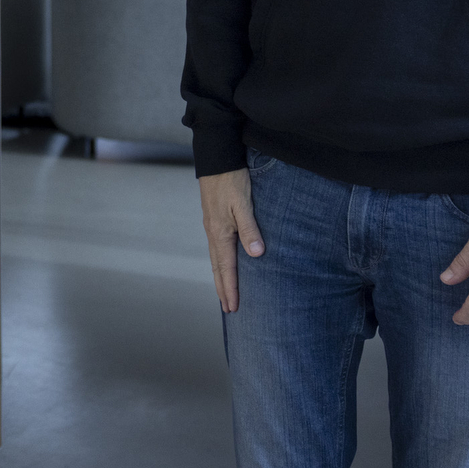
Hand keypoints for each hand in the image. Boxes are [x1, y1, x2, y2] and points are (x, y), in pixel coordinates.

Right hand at [199, 169, 263, 313]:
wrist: (216, 158)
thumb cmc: (231, 179)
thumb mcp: (243, 203)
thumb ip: (250, 228)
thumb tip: (256, 254)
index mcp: (220, 232)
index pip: (226, 267)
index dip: (231, 288)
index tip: (233, 307)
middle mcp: (213, 232)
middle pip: (217, 267)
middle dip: (223, 289)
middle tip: (228, 309)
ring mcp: (212, 225)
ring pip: (215, 258)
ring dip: (220, 277)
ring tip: (224, 292)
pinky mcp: (214, 219)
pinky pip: (216, 248)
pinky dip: (220, 262)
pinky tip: (224, 263)